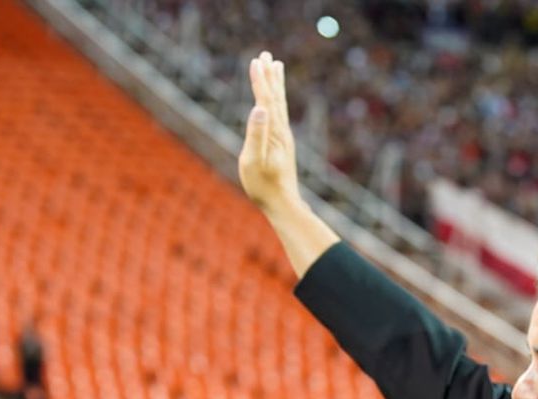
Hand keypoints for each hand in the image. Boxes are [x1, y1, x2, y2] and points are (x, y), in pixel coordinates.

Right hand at [239, 51, 301, 215]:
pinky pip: (280, 115)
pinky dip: (278, 101)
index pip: (265, 100)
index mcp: (273, 132)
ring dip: (276, 84)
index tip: (256, 60)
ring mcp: (283, 137)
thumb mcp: (253, 161)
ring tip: (277, 66)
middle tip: (267, 54)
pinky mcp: (283, 144)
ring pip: (280, 104)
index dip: (260, 80)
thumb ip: (256, 134)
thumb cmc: (264, 186)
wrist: (283, 204)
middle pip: (275, 97)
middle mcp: (281, 131)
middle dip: (270, 75)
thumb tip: (259, 108)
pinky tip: (275, 101)